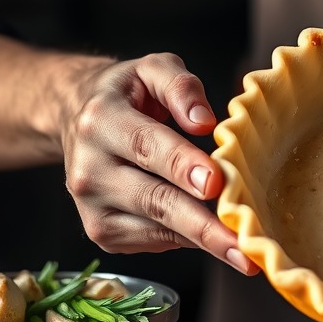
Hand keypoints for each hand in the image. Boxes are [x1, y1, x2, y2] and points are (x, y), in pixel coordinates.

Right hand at [60, 53, 257, 273]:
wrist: (79, 120)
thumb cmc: (131, 94)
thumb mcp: (153, 70)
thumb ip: (180, 86)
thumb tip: (204, 121)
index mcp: (100, 121)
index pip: (147, 146)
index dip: (183, 166)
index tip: (216, 183)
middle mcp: (88, 169)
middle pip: (153, 200)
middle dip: (201, 224)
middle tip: (240, 244)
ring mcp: (90, 206)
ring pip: (156, 229)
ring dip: (203, 240)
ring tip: (243, 252)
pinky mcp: (101, 232)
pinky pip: (153, 242)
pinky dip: (187, 240)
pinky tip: (212, 235)